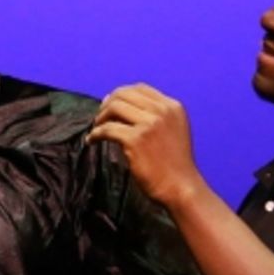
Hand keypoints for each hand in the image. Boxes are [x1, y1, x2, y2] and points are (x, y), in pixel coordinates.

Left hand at [87, 83, 203, 209]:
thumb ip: (156, 116)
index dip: (121, 94)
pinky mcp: (136, 140)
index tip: (109, 105)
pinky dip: (96, 134)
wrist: (180, 186)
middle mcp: (161, 111)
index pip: (140, 88)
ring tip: (96, 129)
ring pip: (114, 107)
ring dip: (100, 117)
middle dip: (107, 104)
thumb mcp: (174, 129)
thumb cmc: (174, 163)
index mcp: (172, 106)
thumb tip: (120, 105)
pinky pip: (107, 129)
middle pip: (124, 94)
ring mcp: (149, 124)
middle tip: (99, 118)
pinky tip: (92, 141)